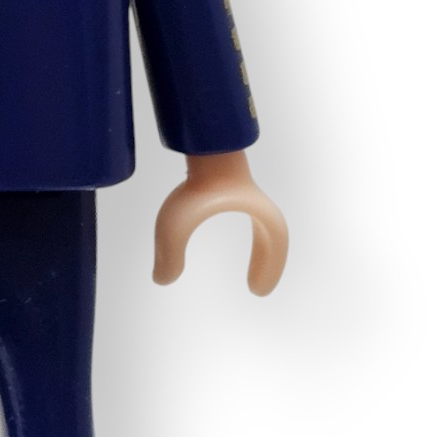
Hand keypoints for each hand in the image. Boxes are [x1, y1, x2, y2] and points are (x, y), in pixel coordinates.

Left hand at [153, 150, 287, 293]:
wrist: (198, 145)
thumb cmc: (194, 184)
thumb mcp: (178, 225)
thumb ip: (169, 252)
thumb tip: (160, 279)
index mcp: (259, 212)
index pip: (277, 241)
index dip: (270, 266)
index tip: (256, 291)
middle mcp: (255, 201)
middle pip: (273, 236)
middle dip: (267, 260)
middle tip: (254, 287)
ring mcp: (243, 189)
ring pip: (259, 222)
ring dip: (257, 245)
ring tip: (235, 259)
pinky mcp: (229, 180)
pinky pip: (243, 208)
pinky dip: (235, 222)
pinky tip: (218, 229)